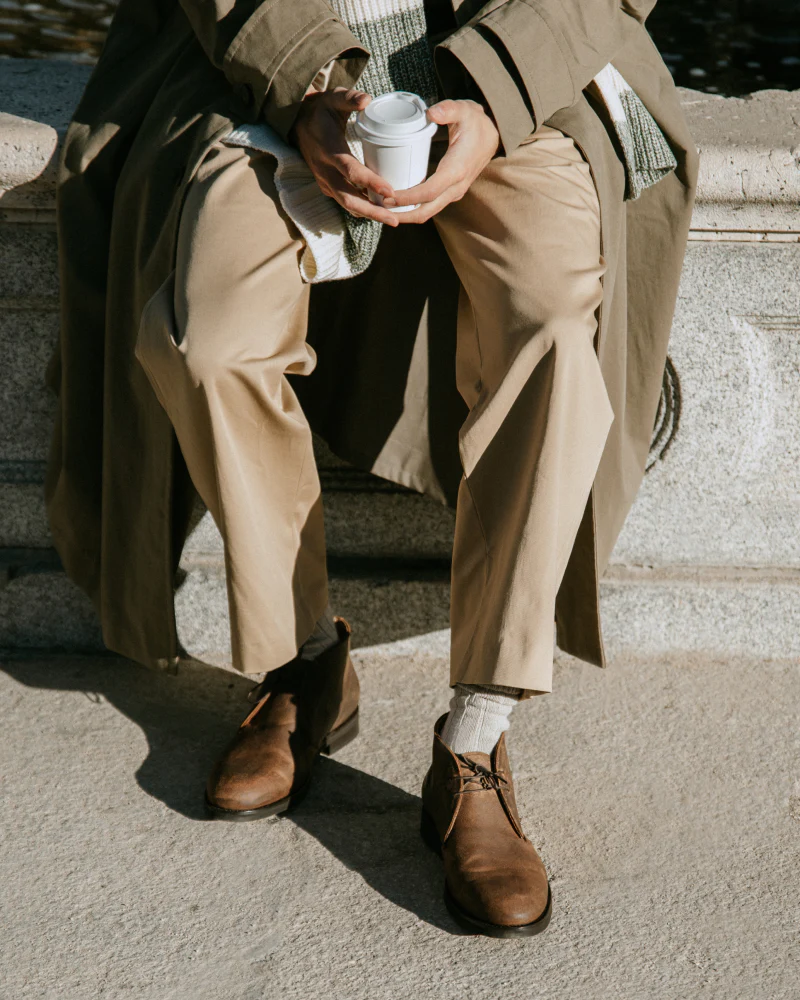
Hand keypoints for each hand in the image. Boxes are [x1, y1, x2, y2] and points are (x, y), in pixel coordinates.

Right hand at [290, 87, 399, 226]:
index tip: (390, 192)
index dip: (370, 183)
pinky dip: (362, 210)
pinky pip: (345, 202)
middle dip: (372, 211)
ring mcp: (324, 181)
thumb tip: (367, 100)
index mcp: (328, 149)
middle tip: (395, 219)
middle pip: (348, 198)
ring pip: (347, 205)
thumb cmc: (321, 110)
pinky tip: (380, 213)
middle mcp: (324, 170)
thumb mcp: (333, 98)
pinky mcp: (327, 187)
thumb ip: (350, 98)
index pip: (350, 171)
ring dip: (369, 215)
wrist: (296, 123)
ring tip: (392, 219)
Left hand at [387, 99, 499, 222]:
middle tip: (378, 208)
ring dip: (406, 215)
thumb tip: (431, 113)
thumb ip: (448, 109)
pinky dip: (413, 208)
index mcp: (456, 170)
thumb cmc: (475, 123)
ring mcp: (454, 193)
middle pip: (426, 211)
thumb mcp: (464, 110)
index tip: (388, 196)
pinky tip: (396, 203)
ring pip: (427, 212)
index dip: (407, 198)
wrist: (493, 136)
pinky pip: (430, 207)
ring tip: (382, 208)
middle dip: (402, 214)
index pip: (428, 192)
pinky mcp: (450, 193)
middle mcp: (456, 187)